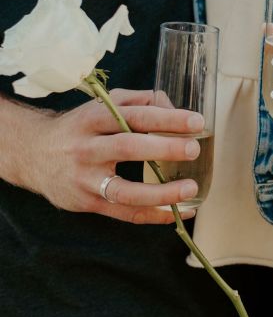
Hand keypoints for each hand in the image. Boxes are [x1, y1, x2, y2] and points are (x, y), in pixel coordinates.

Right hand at [4, 89, 202, 222]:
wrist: (33, 153)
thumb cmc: (81, 127)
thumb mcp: (104, 104)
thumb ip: (140, 101)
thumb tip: (176, 111)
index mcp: (94, 118)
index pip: (135, 116)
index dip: (168, 119)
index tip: (196, 122)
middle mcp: (86, 147)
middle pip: (128, 147)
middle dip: (165, 148)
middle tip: (193, 149)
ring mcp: (85, 179)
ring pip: (125, 190)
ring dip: (161, 192)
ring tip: (191, 189)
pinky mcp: (87, 203)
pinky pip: (124, 213)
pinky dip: (154, 215)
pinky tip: (178, 213)